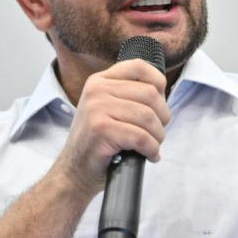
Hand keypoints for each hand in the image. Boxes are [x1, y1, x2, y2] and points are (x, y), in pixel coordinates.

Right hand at [55, 59, 170, 197]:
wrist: (75, 171)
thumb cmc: (99, 141)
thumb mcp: (108, 108)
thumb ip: (128, 95)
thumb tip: (162, 93)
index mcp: (100, 81)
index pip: (139, 67)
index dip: (159, 83)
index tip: (160, 103)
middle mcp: (97, 90)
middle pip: (150, 94)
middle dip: (162, 116)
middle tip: (157, 132)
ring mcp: (97, 109)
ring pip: (148, 116)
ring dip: (158, 135)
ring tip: (153, 145)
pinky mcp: (102, 129)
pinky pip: (141, 137)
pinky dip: (152, 149)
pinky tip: (149, 155)